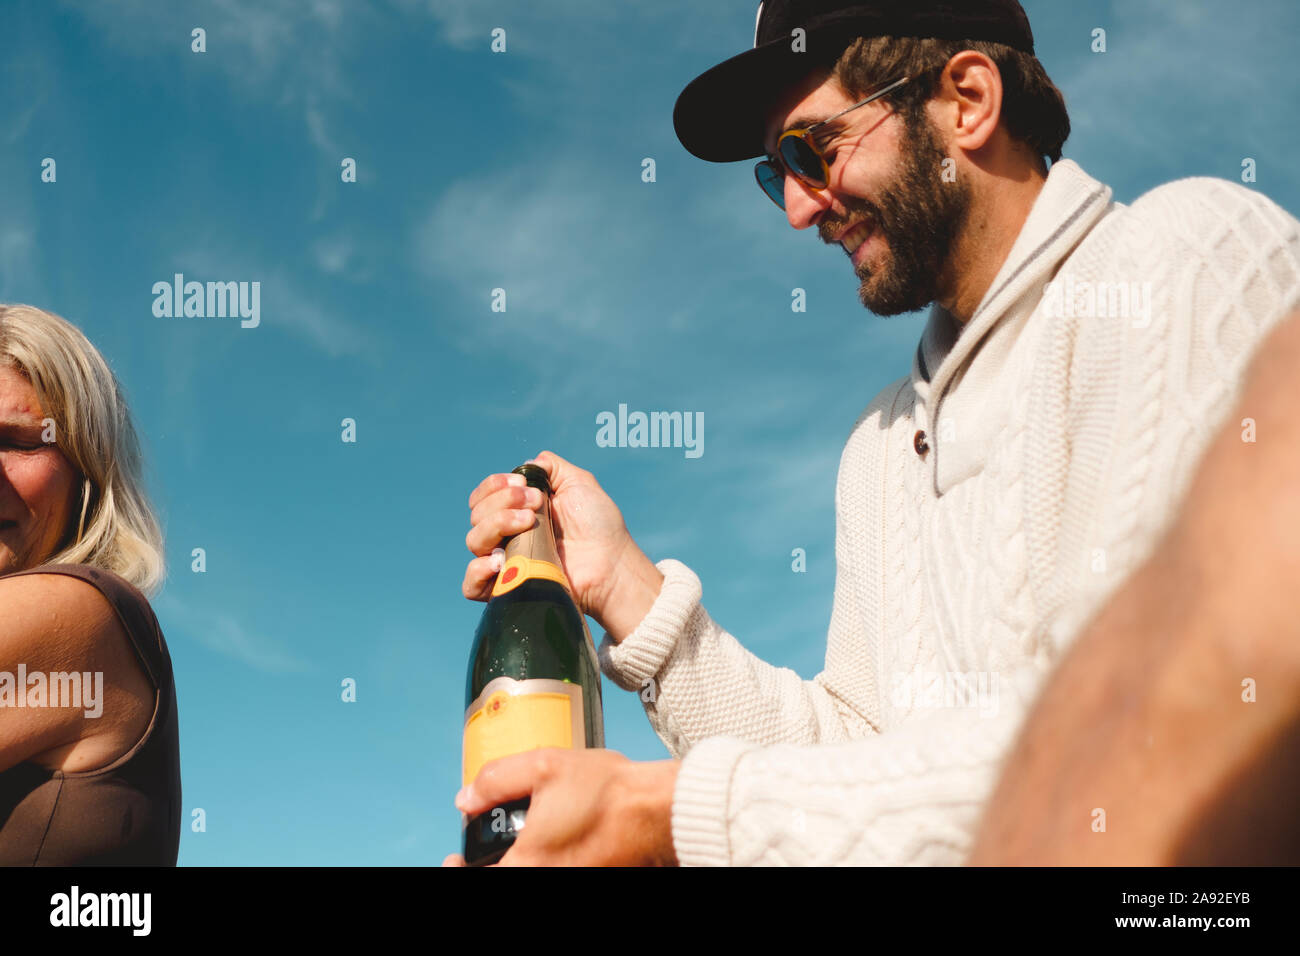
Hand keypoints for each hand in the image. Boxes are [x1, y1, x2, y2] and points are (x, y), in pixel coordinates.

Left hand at [441, 749, 679, 866]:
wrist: (660, 813)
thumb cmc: (609, 792)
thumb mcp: (545, 766)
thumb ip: (496, 779)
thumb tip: (466, 797)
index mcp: (527, 864)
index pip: (476, 879)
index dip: (457, 869)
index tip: (454, 858)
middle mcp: (547, 880)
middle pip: (504, 876)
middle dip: (489, 864)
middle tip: (483, 851)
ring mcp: (570, 881)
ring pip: (531, 874)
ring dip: (520, 862)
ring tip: (521, 843)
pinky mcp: (592, 877)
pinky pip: (556, 871)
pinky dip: (545, 862)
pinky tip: (552, 845)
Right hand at [462, 450, 663, 641]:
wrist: (611, 562)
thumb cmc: (599, 525)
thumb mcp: (579, 483)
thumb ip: (551, 467)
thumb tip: (526, 466)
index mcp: (517, 511)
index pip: (483, 496)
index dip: (495, 485)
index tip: (523, 483)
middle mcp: (507, 535)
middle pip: (476, 515)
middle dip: (502, 501)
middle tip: (536, 502)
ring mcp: (506, 562)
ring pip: (474, 541)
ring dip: (497, 524)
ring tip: (530, 523)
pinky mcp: (508, 588)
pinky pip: (471, 585)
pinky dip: (478, 570)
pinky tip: (501, 560)